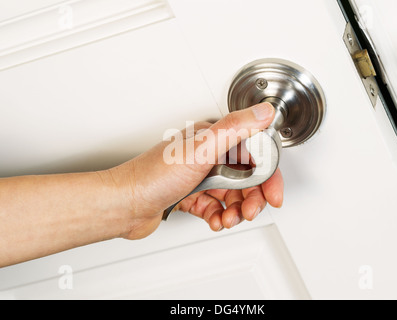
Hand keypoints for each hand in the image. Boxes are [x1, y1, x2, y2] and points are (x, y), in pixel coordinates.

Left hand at [107, 103, 283, 238]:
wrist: (123, 203)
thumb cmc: (153, 176)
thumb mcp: (201, 149)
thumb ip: (236, 128)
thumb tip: (264, 111)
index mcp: (213, 139)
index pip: (254, 155)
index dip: (268, 176)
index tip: (273, 195)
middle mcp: (207, 155)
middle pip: (246, 178)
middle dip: (252, 199)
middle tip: (249, 212)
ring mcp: (199, 175)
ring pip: (232, 194)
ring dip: (236, 210)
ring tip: (229, 219)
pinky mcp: (191, 194)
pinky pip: (215, 206)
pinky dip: (219, 215)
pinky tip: (215, 220)